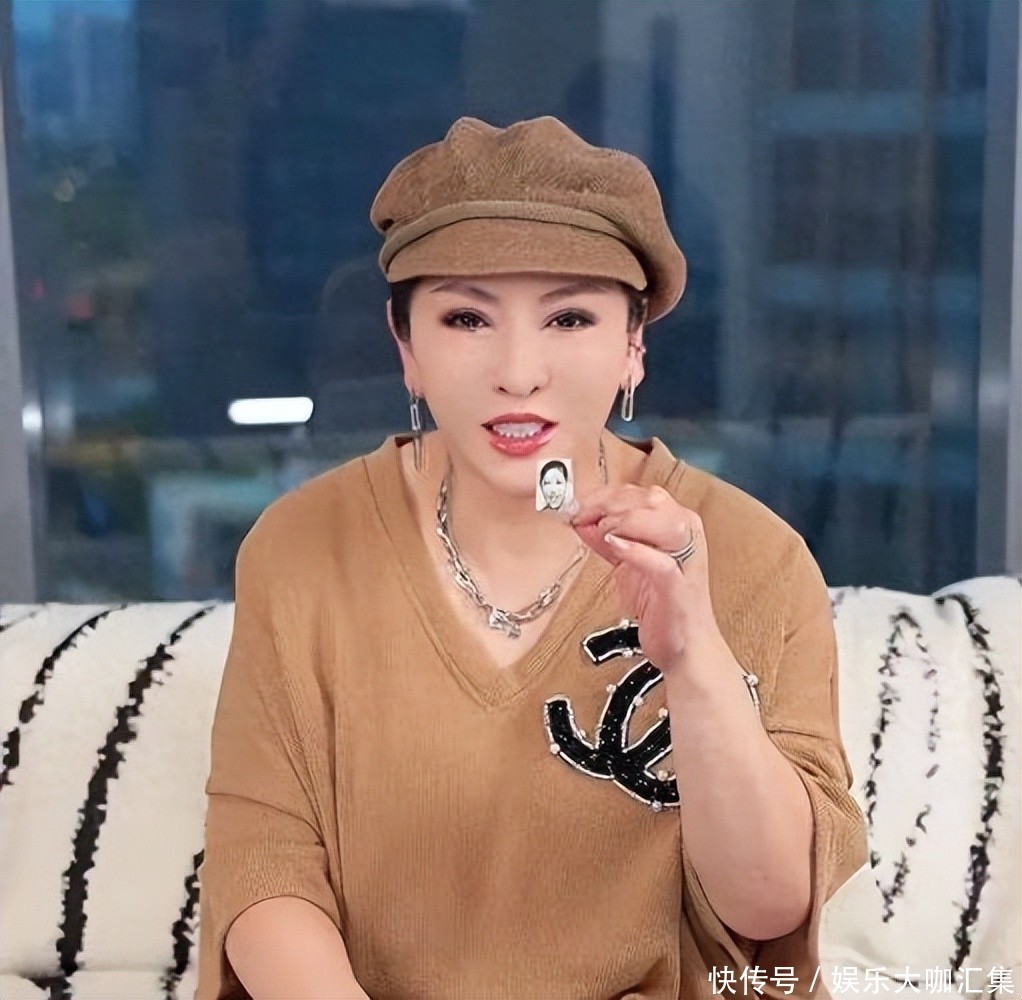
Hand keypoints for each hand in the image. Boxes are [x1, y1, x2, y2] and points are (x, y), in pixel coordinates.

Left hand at [568, 484, 720, 671]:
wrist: (686, 646)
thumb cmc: (663, 604)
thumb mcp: (628, 565)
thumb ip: (608, 540)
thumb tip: (581, 521)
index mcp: (677, 523)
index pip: (639, 493)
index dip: (604, 495)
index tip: (577, 503)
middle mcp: (687, 533)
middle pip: (648, 499)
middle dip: (607, 503)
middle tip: (581, 514)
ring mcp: (686, 557)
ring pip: (658, 519)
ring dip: (621, 520)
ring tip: (600, 532)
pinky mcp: (680, 584)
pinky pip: (659, 560)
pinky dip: (634, 549)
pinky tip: (614, 546)